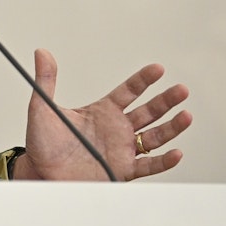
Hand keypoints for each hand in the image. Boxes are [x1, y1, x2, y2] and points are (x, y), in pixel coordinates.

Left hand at [12, 48, 192, 181]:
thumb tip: (42, 53)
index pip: (128, 91)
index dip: (143, 80)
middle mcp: (116, 129)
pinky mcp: (121, 170)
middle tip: (181, 90)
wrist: (39, 173)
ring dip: (171, 127)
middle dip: (166, 100)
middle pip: (148, 112)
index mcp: (101, 111)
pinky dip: (163, 161)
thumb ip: (46, 80)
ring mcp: (121, 150)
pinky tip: (176, 152)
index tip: (158, 69)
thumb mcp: (42, 108)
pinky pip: (148, 166)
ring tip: (186, 116)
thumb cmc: (41, 143)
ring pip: (154, 137)